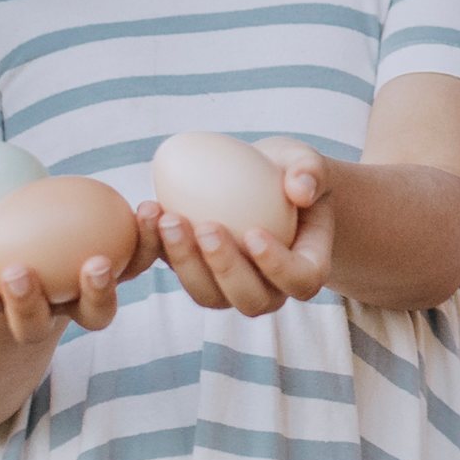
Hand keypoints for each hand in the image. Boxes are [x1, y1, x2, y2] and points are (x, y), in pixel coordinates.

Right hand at [0, 188, 138, 346]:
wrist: (31, 263)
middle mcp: (36, 319)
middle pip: (32, 326)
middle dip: (23, 304)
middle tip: (16, 271)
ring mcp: (77, 307)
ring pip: (94, 315)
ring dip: (98, 292)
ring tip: (96, 262)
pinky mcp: (115, 282)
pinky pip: (134, 266)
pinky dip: (144, 243)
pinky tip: (148, 209)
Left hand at [153, 139, 338, 317]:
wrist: (262, 180)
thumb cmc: (290, 172)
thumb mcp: (305, 160)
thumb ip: (310, 170)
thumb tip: (300, 189)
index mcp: (306, 266)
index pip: (301, 280)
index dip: (278, 267)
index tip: (254, 233)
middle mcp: (271, 288)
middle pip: (251, 299)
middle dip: (224, 269)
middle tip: (206, 227)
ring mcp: (232, 289)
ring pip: (209, 297)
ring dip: (185, 263)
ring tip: (168, 219)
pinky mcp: (199, 276)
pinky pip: (179, 273)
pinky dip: (160, 247)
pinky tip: (149, 211)